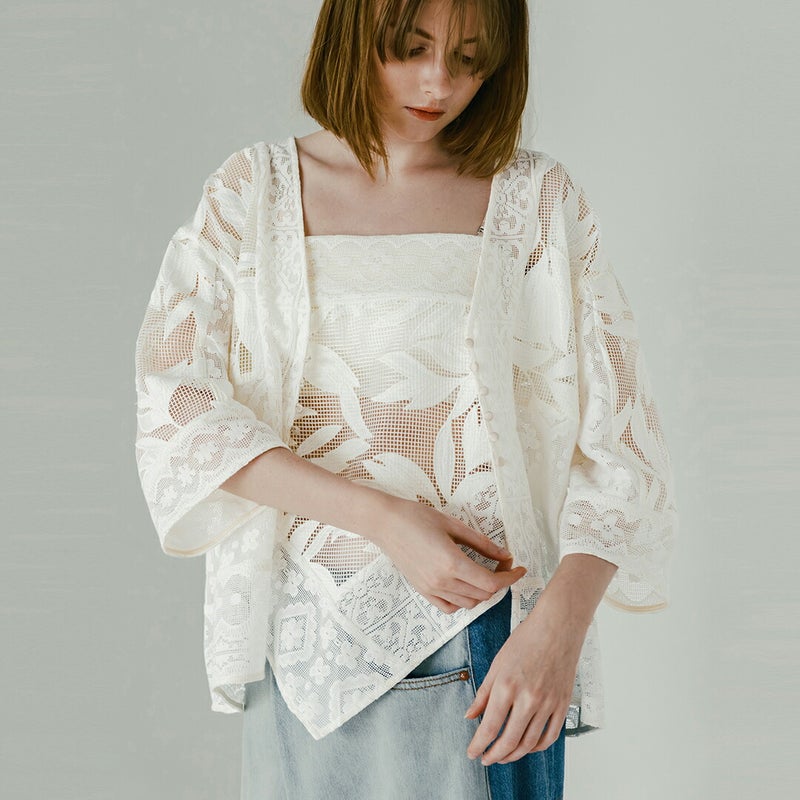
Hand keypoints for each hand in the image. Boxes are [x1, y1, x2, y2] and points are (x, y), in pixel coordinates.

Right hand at [375, 497, 526, 613]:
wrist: (384, 523)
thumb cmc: (417, 517)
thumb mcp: (453, 525)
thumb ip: (482, 543)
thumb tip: (505, 555)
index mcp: (452, 563)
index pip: (492, 583)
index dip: (511, 578)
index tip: (520, 568)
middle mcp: (442, 581)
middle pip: (483, 595)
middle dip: (500, 582)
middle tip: (502, 563)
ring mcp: (431, 589)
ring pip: (469, 603)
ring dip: (483, 591)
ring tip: (485, 572)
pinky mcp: (423, 590)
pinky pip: (450, 606)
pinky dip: (464, 600)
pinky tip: (465, 584)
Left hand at [464, 592, 586, 763]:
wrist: (558, 626)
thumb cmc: (527, 639)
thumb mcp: (498, 662)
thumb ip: (483, 693)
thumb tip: (470, 716)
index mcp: (507, 686)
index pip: (489, 727)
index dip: (478, 745)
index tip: (472, 752)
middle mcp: (528, 699)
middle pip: (509, 741)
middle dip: (494, 755)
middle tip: (486, 758)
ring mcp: (547, 703)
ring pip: (529, 743)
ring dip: (514, 755)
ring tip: (503, 756)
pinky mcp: (562, 704)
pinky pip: (550, 736)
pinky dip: (537, 747)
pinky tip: (527, 746)